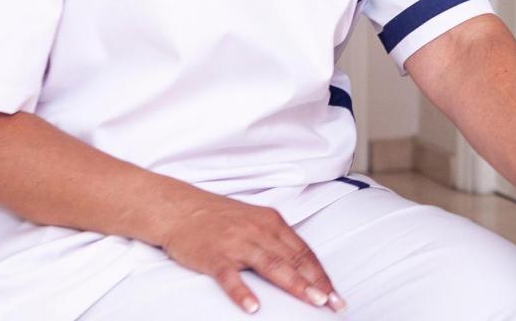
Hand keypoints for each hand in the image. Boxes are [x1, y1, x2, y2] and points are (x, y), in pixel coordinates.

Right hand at [152, 187, 343, 314]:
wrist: (180, 209)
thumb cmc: (219, 218)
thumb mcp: (254, 222)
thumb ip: (276, 241)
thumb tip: (300, 265)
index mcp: (271, 222)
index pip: (303, 252)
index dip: (321, 274)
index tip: (334, 294)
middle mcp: (258, 231)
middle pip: (293, 259)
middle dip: (316, 282)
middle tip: (332, 302)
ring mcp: (236, 244)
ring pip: (271, 265)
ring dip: (294, 284)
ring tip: (311, 301)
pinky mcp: (214, 256)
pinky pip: (230, 277)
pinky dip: (243, 292)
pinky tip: (254, 306)